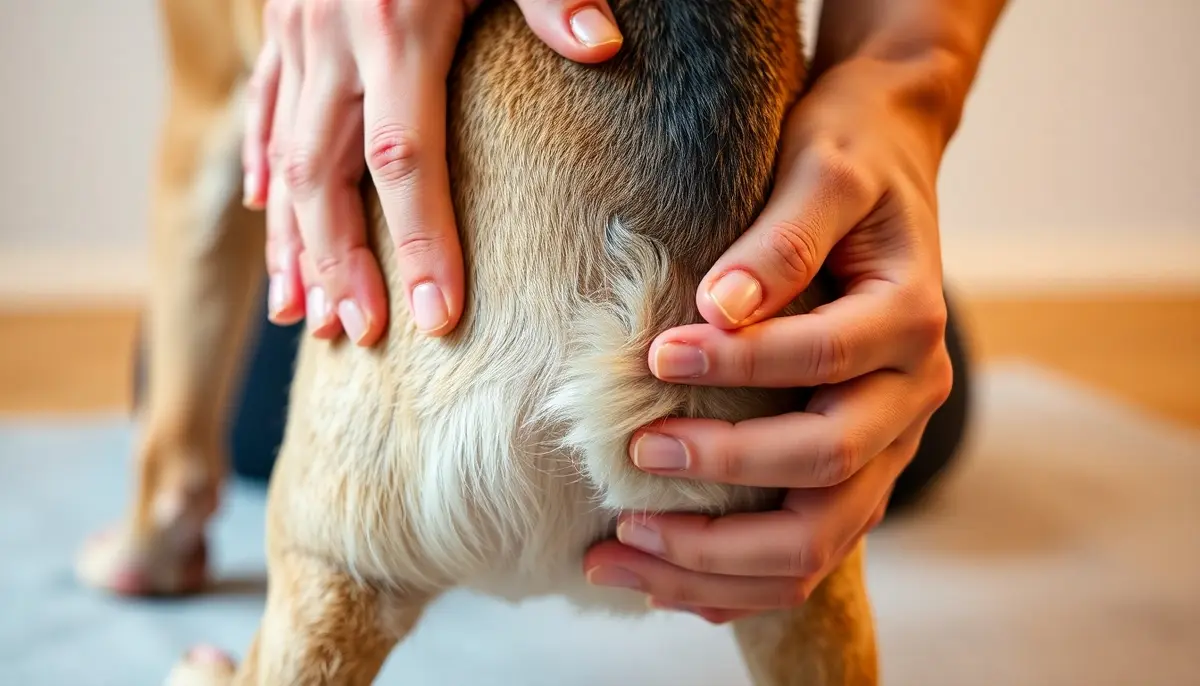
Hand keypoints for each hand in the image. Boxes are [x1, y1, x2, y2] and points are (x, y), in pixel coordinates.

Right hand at [243, 0, 622, 343]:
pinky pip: (262, 111)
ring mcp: (296, 37)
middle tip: (357, 336)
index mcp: (395, 29)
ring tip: (303, 316)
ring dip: (293, 241)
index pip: (404, 161)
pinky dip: (264, 172)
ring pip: (282, 158)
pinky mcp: (280, 25)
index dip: (419, 243)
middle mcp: (332, 43)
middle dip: (341, 264)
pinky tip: (271, 221)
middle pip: (326, 178)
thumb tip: (603, 44)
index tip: (437, 317)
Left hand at [583, 56, 960, 622]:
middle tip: (633, 459)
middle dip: (724, 479)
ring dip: (717, 563)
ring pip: (817, 539)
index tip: (655, 357)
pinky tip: (668, 586)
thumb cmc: (848, 161)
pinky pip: (809, 549)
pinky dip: (740, 581)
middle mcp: (911, 394)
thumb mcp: (822, 170)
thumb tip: (720, 305)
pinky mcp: (853, 468)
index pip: (822, 360)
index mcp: (909, 320)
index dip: (739, 366)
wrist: (887, 166)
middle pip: (828, 471)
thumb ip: (782, 238)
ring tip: (616, 557)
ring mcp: (886, 442)